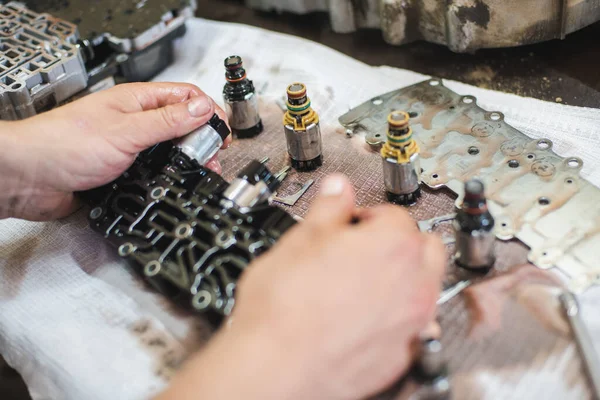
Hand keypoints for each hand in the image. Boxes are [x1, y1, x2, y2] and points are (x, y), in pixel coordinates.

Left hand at [0, 82, 230, 220]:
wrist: (32, 177)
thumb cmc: (65, 144)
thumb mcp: (127, 131)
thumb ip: (168, 121)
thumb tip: (203, 108)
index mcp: (137, 101)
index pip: (185, 96)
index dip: (208, 110)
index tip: (222, 131)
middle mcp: (135, 121)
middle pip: (181, 122)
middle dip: (202, 136)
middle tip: (214, 154)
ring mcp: (129, 145)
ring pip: (170, 147)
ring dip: (188, 157)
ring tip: (202, 168)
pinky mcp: (123, 168)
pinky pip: (155, 168)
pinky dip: (169, 173)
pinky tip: (177, 180)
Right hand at [159, 175, 444, 399]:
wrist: (276, 367)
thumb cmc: (283, 309)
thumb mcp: (299, 240)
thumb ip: (328, 209)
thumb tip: (337, 190)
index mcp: (392, 246)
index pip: (395, 215)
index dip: (368, 215)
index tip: (351, 223)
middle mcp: (413, 284)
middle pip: (425, 248)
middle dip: (400, 242)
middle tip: (365, 248)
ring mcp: (412, 323)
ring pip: (424, 289)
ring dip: (404, 279)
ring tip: (365, 284)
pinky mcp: (403, 356)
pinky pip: (413, 327)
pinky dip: (397, 318)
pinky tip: (365, 319)